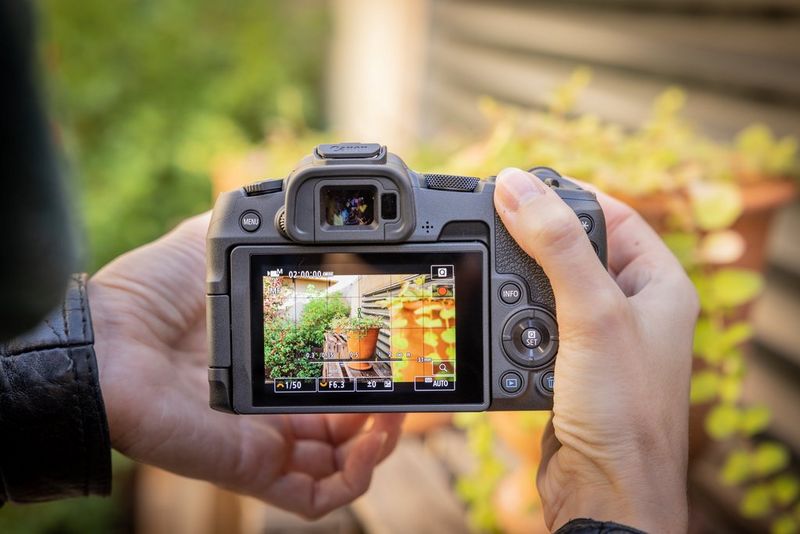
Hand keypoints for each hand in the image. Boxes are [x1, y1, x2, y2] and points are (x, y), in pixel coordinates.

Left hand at [89, 213, 403, 517]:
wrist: (113, 338)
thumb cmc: (153, 293)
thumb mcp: (217, 245)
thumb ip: (256, 228)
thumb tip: (287, 202)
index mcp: (269, 362)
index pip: (331, 382)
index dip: (367, 371)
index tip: (391, 349)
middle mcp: (273, 407)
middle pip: (346, 428)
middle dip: (383, 409)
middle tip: (402, 380)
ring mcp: (267, 441)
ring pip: (343, 464)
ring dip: (382, 441)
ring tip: (394, 410)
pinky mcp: (256, 468)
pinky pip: (319, 498)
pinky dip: (357, 478)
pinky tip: (372, 439)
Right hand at [494, 168, 697, 532]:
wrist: (605, 493)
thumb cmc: (624, 411)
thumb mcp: (592, 313)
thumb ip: (556, 244)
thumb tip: (516, 186)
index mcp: (659, 284)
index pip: (615, 215)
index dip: (570, 193)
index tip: (523, 182)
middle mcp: (633, 309)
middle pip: (576, 249)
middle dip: (534, 241)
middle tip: (494, 225)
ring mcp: (600, 340)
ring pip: (549, 289)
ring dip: (518, 287)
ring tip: (492, 281)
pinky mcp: (569, 367)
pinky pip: (534, 328)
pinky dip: (511, 324)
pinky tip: (498, 328)